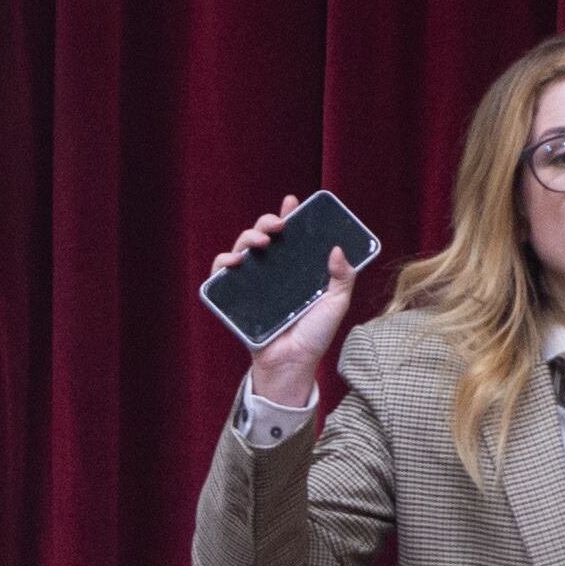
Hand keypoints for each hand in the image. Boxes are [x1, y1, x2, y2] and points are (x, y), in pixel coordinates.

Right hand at [212, 200, 357, 410]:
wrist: (292, 364)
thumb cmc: (314, 336)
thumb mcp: (336, 304)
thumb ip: (343, 277)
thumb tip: (338, 249)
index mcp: (296, 269)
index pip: (291, 236)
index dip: (289, 215)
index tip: (292, 202)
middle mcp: (273, 271)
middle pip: (263, 236)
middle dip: (267, 222)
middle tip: (277, 227)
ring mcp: (253, 282)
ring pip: (242, 248)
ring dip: (247, 237)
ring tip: (260, 242)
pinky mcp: (234, 296)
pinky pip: (221, 273)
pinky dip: (223, 262)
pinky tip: (235, 261)